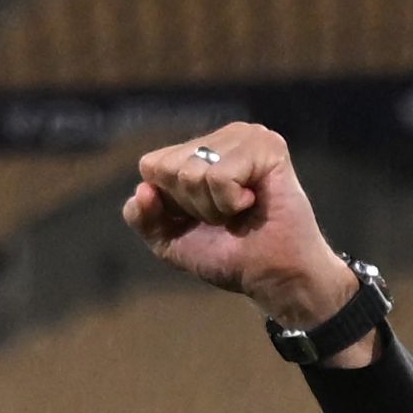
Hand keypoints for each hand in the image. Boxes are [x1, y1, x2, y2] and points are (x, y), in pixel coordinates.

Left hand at [123, 123, 361, 334]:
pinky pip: (220, 176)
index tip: (201, 219)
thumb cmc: (229, 256)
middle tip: (224, 217)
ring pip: (193, 172)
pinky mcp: (266, 145)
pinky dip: (230, 203)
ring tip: (240, 211)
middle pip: (170, 168)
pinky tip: (253, 203)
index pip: (152, 166)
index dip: (169, 204)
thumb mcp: (173, 242)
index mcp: (197, 152)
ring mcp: (244, 136)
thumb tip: (141, 190)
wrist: (271, 276)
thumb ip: (145, 219)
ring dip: (213, 208)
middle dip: (191, 206)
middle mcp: (220, 137)